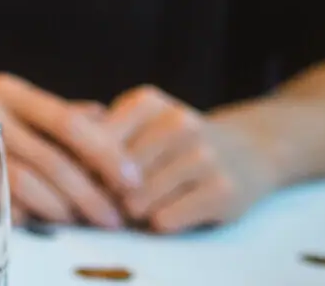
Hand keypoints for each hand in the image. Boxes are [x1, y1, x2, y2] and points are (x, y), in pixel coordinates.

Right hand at [0, 73, 136, 230]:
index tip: (133, 181)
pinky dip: (15, 215)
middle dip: (89, 195)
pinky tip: (30, 222)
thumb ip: (56, 115)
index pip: (67, 121)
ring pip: (23, 184)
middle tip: (113, 219)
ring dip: (56, 209)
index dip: (105, 154)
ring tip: (76, 223)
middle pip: (50, 159)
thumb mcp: (10, 108)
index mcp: (8, 92)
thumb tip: (106, 116)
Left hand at [103, 86, 278, 232]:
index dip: (87, 167)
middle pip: (114, 175)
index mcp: (149, 102)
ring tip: (142, 206)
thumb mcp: (140, 125)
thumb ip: (101, 140)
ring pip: (137, 201)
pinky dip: (159, 223)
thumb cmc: (175, 144)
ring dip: (134, 212)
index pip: (94, 142)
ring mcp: (204, 156)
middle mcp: (178, 123)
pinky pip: (165, 220)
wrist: (247, 151)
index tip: (91, 176)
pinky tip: (169, 213)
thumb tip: (77, 176)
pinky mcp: (223, 191)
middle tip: (118, 198)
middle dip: (109, 193)